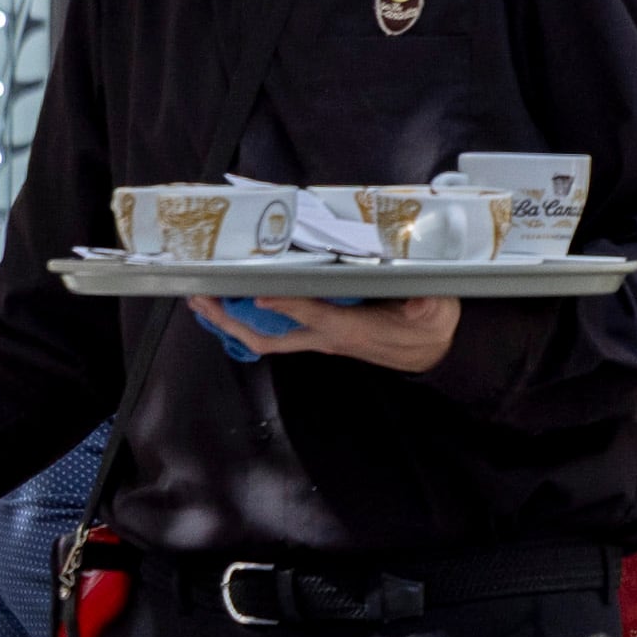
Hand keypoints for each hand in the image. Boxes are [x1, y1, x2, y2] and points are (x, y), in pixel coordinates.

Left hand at [186, 294, 460, 374]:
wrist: (434, 353)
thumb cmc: (431, 325)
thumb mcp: (432, 307)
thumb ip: (424, 297)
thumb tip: (417, 284)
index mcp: (354, 330)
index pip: (316, 316)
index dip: (289, 306)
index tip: (260, 294)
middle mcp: (329, 337)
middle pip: (269, 336)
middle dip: (232, 320)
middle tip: (201, 297)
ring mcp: (321, 339)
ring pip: (266, 337)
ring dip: (232, 321)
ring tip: (204, 299)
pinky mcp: (320, 335)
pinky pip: (276, 333)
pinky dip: (250, 320)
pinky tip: (234, 304)